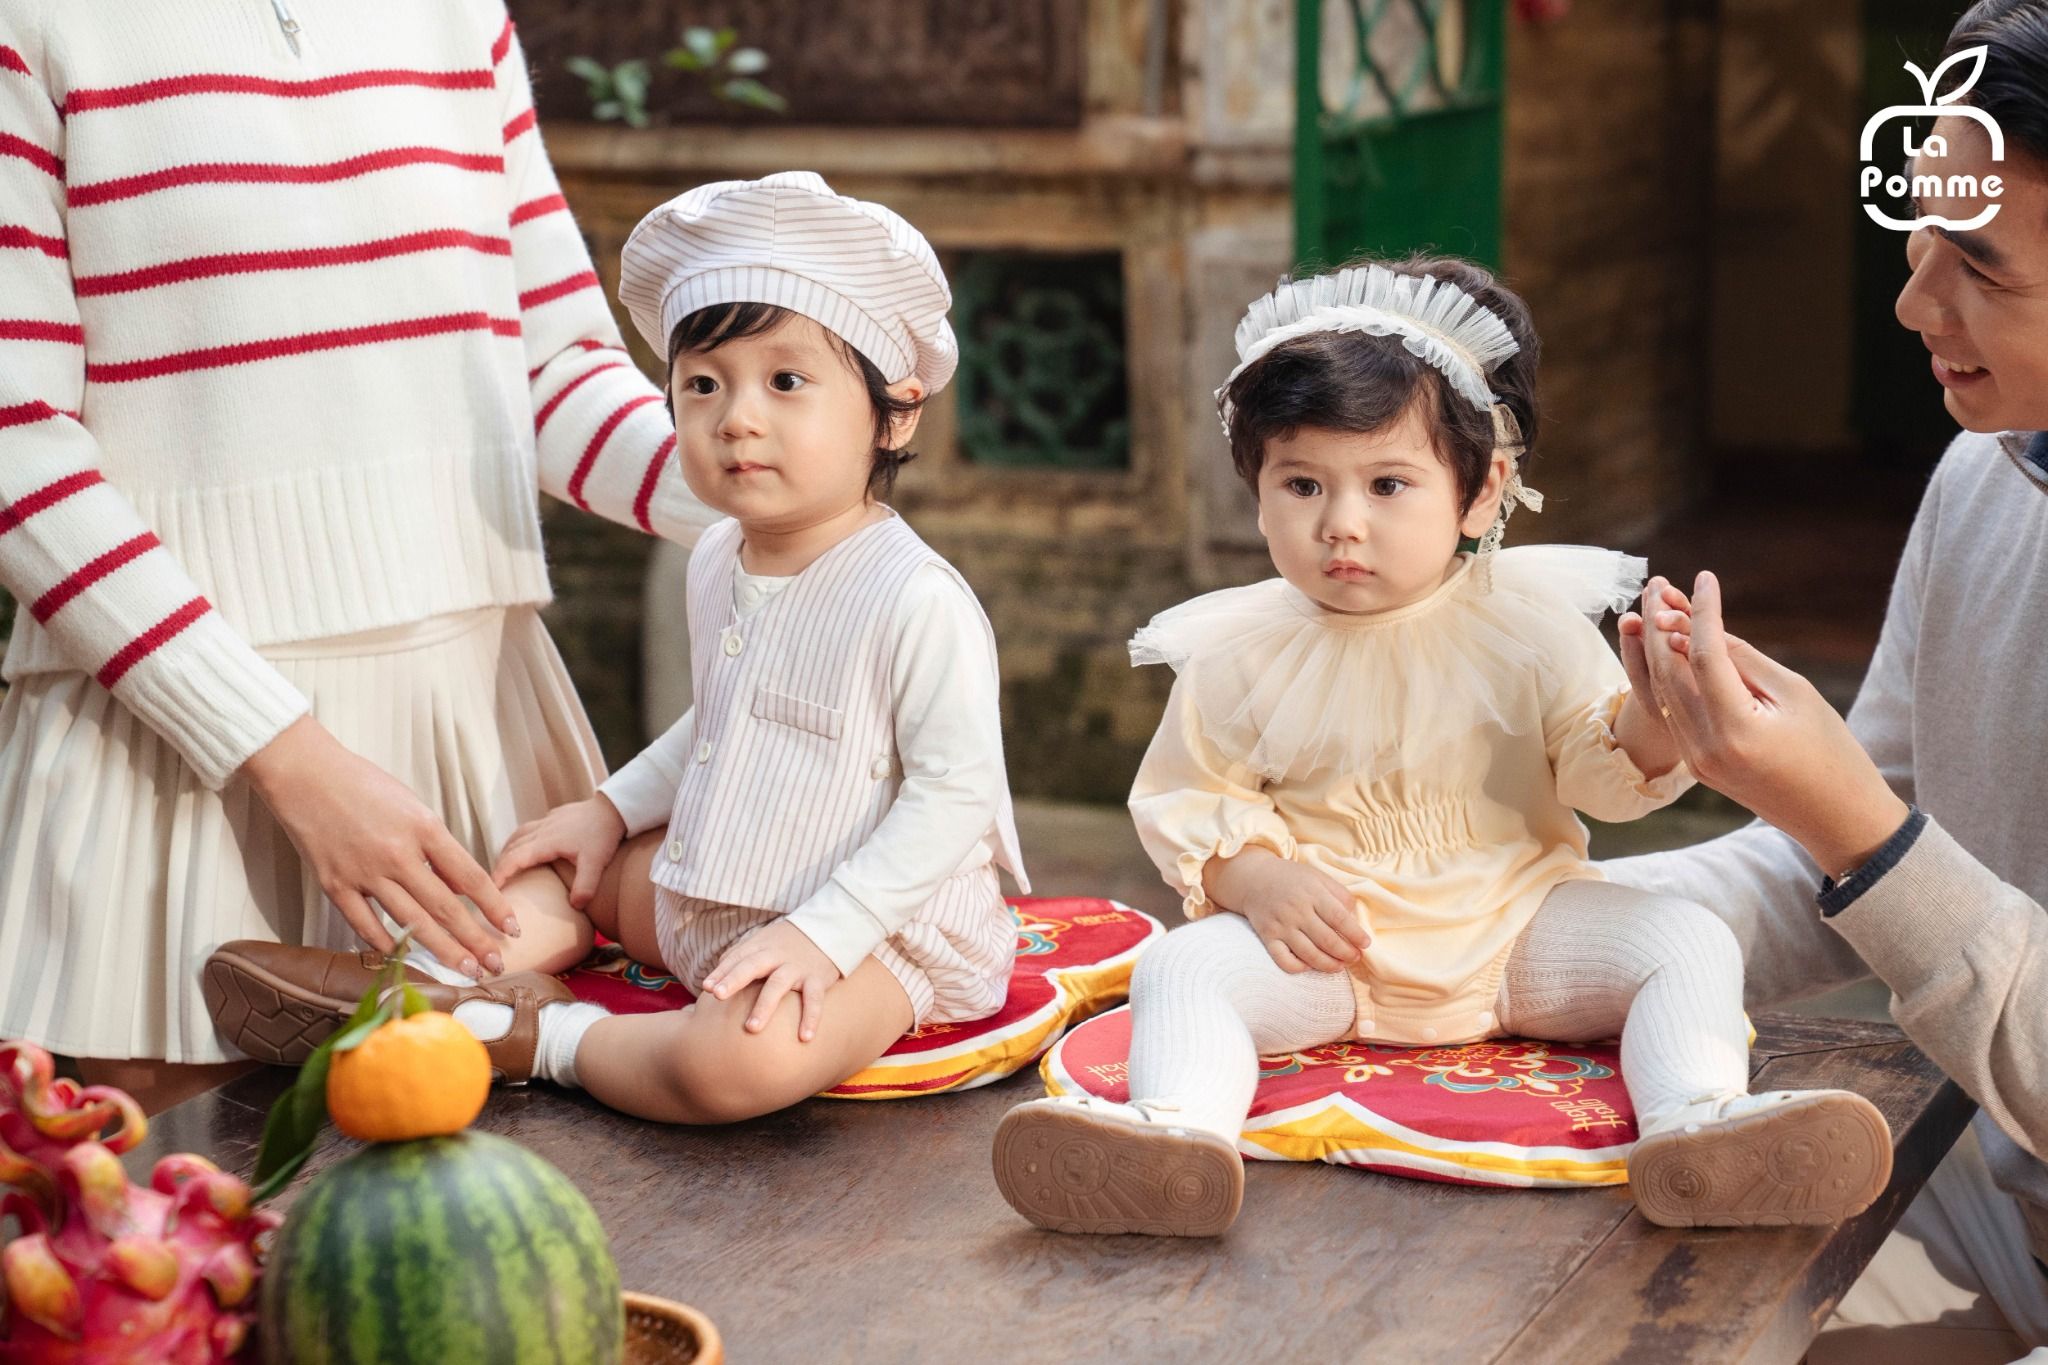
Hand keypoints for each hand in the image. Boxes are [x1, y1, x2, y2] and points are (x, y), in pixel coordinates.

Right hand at [240, 716, 519, 975]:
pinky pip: (365, 925)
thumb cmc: (364, 785)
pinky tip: (407, 959)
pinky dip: (387, 945)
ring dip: (442, 951)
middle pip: (445, 907)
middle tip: (496, 965)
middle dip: (475, 941)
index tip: (512, 927)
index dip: (495, 906)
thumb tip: (461, 887)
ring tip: (465, 971)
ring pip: (411, 923)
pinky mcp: (334, 885)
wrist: (305, 773)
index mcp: (424, 828)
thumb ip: (438, 848)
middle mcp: (398, 853)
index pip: (470, 877)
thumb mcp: (414, 806)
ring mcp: (365, 872)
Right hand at [490, 796, 627, 909]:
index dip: (500, 873)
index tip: (491, 889)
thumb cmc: (604, 834)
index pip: (515, 858)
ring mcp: (548, 821)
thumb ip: (585, 886)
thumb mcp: (596, 863)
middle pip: (511, 847)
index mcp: (546, 842)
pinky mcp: (555, 817)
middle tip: (494, 883)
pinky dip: (520, 841)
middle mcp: (542, 830)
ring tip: (504, 866)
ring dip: (508, 850)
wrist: (616, 808)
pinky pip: (529, 829)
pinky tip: (526, 848)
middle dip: (500, 864)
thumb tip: (575, 907)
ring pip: (518, 835)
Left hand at [701, 919, 842, 1041]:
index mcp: (759, 948)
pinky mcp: (817, 979)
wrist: (827, 932)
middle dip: (735, 979)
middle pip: (752, 965)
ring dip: (765, 1005)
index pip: (736, 958)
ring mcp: (796, 968)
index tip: (706, 988)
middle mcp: (776, 956)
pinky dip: (811, 1018)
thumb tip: (708, 985)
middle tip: (718, 996)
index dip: (721, 972)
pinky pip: (814, 1000)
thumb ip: (735, 961)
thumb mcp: (760, 945)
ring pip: (779, 984)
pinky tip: (804, 1038)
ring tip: (751, 1029)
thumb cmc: (784, 946)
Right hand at [1203, 845, 1369, 972]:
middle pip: (1327, 940)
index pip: (1339, 918)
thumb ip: (1339, 895)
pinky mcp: (1268, 937)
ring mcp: (1281, 925)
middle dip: (1346, 953)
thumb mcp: (1318, 877)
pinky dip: (1299, 967)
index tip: (1366, 944)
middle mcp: (1296, 910)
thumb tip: (1355, 920)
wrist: (1254, 877)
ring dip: (1328, 964)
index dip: (1355, 934)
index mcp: (1312, 893)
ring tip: (1340, 965)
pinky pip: (1284, 960)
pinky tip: (1309, 965)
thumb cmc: (1292, 878)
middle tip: (1355, 957)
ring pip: (1309, 954)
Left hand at [1634, 570, 1911, 872]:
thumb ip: (1746, 660)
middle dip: (1663, 625)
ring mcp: (1696, 760)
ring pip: (1664, 693)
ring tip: (1659, 607)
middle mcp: (1705, 747)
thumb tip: (1708, 627)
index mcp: (1735, 729)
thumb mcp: (1796, 695)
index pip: (1704, 656)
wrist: (1836, 818)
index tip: (1704, 577)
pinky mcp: (1697, 766)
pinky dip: (1670, 678)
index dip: (1702, 612)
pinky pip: (1673, 713)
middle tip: (1660, 585)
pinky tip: (1670, 648)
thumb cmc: (1832, 751)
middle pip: (1670, 673)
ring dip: (1658, 649)